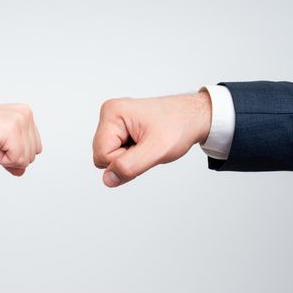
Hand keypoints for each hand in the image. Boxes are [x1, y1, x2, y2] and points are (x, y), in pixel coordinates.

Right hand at [0, 104, 41, 175]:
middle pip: (33, 155)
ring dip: (5, 158)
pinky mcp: (11, 130)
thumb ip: (13, 157)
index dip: (13, 153)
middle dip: (11, 157)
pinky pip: (17, 160)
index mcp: (24, 113)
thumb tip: (22, 171)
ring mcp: (19, 120)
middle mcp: (25, 113)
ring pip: (26, 159)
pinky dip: (1, 160)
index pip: (35, 148)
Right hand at [93, 92, 211, 186]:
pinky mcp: (119, 128)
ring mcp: (113, 121)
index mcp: (112, 113)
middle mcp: (109, 115)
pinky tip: (143, 143)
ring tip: (146, 144)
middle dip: (125, 159)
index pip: (101, 155)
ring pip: (108, 156)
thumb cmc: (178, 126)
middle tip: (146, 147)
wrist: (191, 117)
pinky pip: (115, 152)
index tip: (144, 148)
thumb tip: (107, 179)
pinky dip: (130, 154)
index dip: (123, 160)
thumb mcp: (157, 149)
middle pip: (101, 156)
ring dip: (128, 157)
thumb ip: (130, 166)